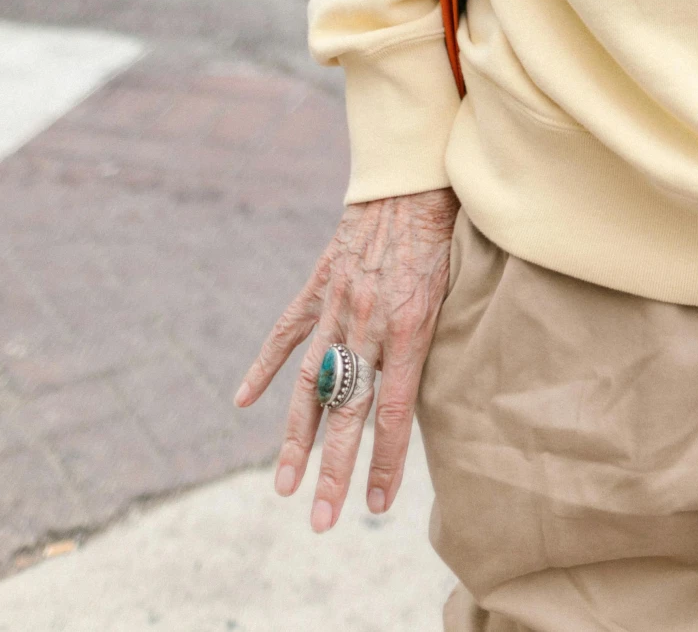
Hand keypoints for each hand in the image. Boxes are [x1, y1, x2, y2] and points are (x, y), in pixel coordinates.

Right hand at [235, 187, 458, 530]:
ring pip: (311, 385)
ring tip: (285, 487)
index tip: (378, 507)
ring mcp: (338, 305)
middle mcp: (369, 324)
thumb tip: (428, 396)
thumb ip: (435, 342)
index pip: (396, 414)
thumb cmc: (446, 233)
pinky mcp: (319, 284)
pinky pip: (287, 332)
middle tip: (323, 522)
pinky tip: (243, 401)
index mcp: (410, 328)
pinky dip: (263, 366)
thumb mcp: (454, 289)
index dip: (388, 463)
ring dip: (296, 440)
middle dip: (335, 473)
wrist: (414, 175)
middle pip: (348, 414)